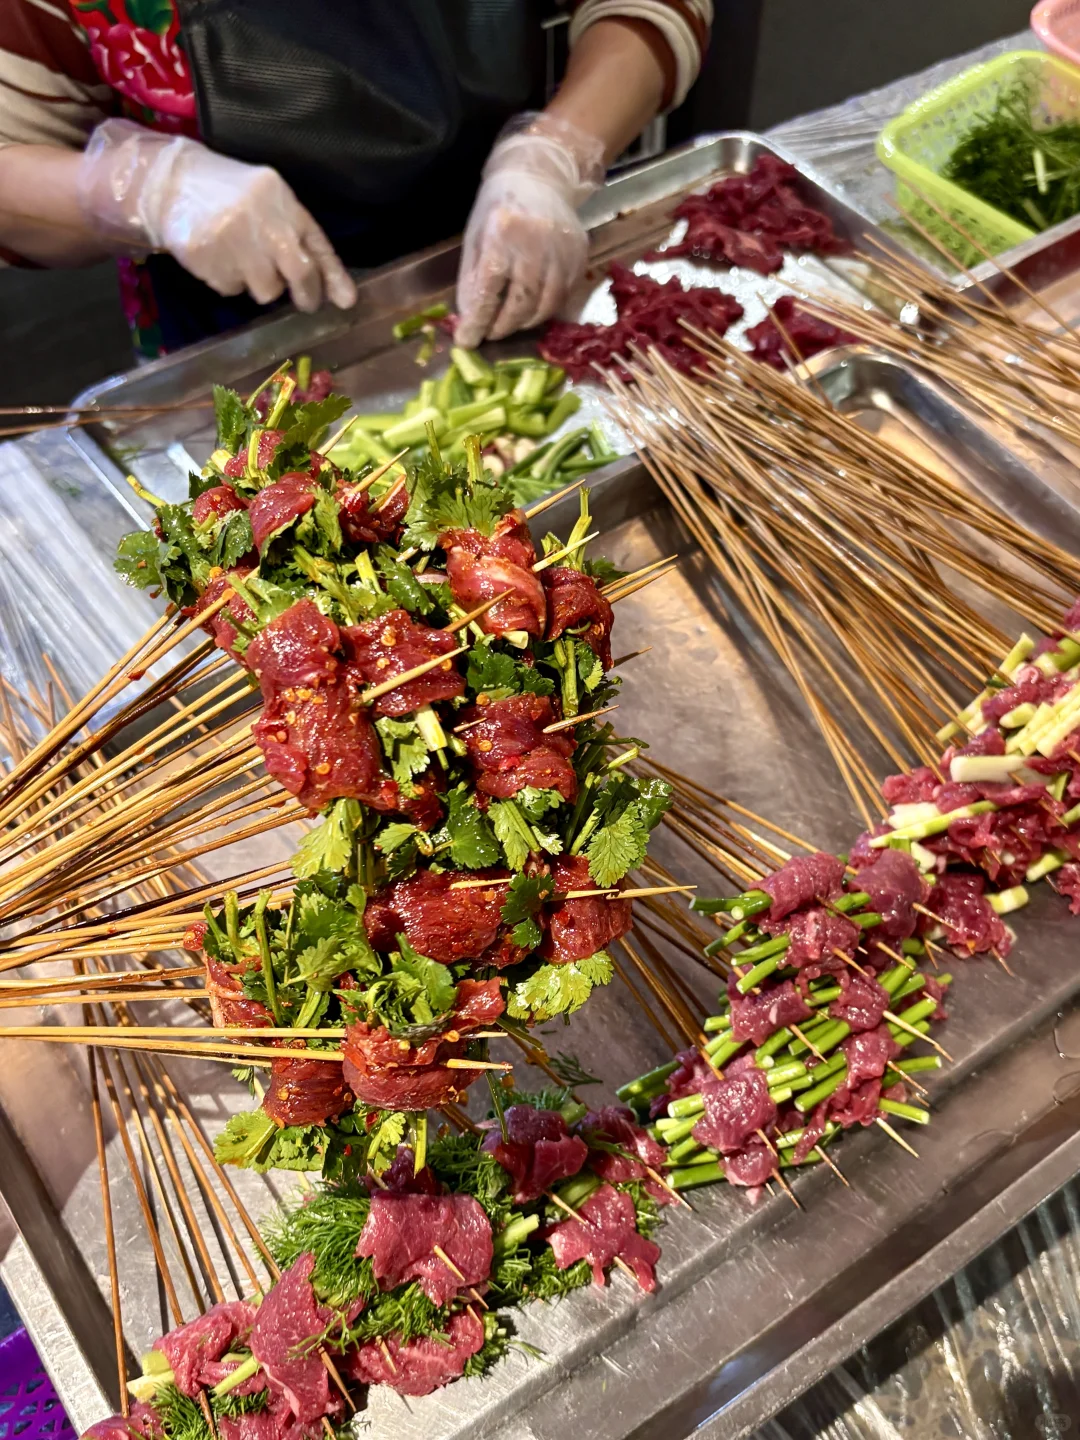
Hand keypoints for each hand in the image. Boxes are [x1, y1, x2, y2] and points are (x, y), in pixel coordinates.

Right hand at [76, 119, 356, 312]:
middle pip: (299, 273)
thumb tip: (329, 286)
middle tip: (306, 302)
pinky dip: (230, 281)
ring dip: (261, 284)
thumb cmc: (230, 194)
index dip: (332, 276)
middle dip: (306, 294)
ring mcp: (233, 240)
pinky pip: (232, 289)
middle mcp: (261, 219)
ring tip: (244, 260)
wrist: (172, 182)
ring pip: (266, 290)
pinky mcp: (207, 258)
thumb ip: (297, 234)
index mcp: (281, 200)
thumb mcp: (268, 199)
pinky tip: (219, 257)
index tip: (347, 301)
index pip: (317, 244)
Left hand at [455, 114, 604, 347]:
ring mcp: (562, 252)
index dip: (477, 321)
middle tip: (491, 332)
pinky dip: (544, 309)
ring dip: (524, 322)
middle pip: (519, 304)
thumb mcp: (476, 236)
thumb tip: (469, 318)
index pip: (488, 291)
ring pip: (544, 307)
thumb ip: (472, 278)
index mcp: (501, 235)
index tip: (467, 341)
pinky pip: (562, 296)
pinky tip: (532, 307)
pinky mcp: (579, 257)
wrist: (540, 175)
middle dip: (502, 326)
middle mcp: (535, 245)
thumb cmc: (499, 205)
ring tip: (510, 321)